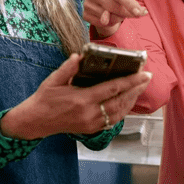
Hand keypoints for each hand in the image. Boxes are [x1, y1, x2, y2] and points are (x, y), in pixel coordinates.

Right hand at [0, 54, 151, 139]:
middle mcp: (90, 113)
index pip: (112, 88)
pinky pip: (113, 120)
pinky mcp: (91, 129)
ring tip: (141, 88)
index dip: (130, 81)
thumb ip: (68, 67)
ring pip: (119, 112)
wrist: (36, 121)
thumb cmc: (44, 98)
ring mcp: (92, 123)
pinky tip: (127, 102)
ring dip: (132, 100)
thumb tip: (80, 55)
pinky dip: (123, 111)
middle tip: (147, 78)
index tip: (143, 73)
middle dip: (136, 89)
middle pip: (121, 101)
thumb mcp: (53, 80)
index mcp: (82, 99)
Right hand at [83, 0, 146, 36]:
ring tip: (117, 9)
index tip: (141, 11)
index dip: (131, 3)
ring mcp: (87, 2)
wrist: (102, 0)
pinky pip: (101, 23)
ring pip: (109, 17)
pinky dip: (108, 22)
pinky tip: (108, 15)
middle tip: (138, 12)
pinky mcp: (84, 13)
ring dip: (118, 17)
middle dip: (129, 12)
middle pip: (117, 8)